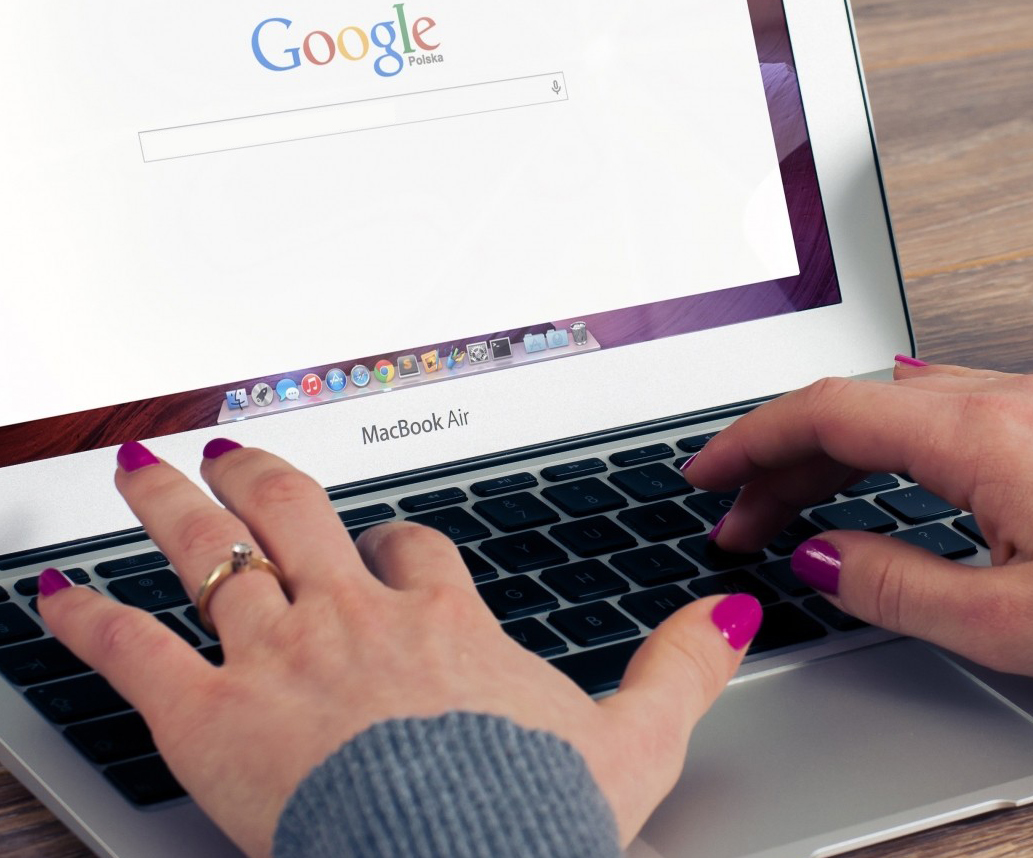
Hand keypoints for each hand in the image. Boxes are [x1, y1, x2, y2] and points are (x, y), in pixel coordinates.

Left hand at [38, 440, 759, 856]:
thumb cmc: (532, 817)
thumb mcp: (635, 742)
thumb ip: (681, 670)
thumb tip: (730, 617)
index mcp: (445, 625)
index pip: (412, 554)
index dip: (391, 543)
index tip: (380, 544)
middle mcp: (355, 619)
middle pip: (299, 519)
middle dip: (264, 480)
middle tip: (234, 449)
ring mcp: (279, 656)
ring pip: (214, 554)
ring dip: (172, 506)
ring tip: (142, 465)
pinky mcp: (209, 714)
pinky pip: (134, 647)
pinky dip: (89, 616)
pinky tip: (55, 592)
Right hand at [684, 362, 1032, 695]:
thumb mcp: (1006, 620)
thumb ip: (891, 584)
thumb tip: (816, 558)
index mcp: (980, 435)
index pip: (829, 413)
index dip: (752, 441)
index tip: (707, 473)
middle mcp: (1003, 400)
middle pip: (856, 408)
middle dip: (782, 462)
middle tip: (740, 521)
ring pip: (898, 410)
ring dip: (834, 455)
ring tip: (794, 512)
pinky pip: (944, 415)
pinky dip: (888, 447)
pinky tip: (876, 474)